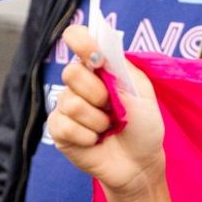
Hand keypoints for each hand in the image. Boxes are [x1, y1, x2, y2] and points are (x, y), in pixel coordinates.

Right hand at [46, 27, 164, 193]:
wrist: (140, 163)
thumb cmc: (143, 126)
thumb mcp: (143, 94)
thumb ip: (122, 72)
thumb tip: (101, 54)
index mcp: (99, 67)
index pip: (78, 39)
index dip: (80, 41)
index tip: (93, 53)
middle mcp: (78, 83)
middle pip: (72, 72)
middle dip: (98, 93)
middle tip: (113, 108)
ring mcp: (65, 106)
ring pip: (71, 103)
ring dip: (97, 120)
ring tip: (108, 128)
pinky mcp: (58, 129)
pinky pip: (65, 126)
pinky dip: (87, 136)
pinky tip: (95, 140)